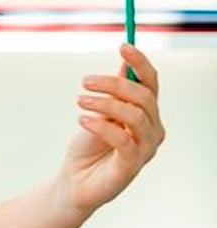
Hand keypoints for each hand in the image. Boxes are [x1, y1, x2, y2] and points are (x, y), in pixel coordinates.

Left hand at [58, 44, 164, 218]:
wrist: (75, 181)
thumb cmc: (88, 146)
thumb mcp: (98, 113)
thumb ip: (113, 93)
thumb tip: (124, 64)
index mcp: (146, 113)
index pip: (151, 83)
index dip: (140, 63)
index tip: (123, 46)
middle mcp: (152, 129)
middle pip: (144, 97)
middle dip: (114, 84)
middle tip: (85, 81)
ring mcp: (145, 148)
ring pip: (135, 116)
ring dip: (105, 103)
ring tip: (80, 100)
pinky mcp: (132, 165)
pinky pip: (123, 139)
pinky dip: (101, 125)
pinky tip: (82, 120)